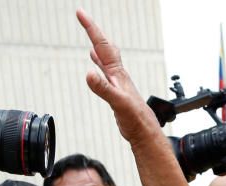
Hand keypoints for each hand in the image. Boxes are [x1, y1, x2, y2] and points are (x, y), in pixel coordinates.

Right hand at [76, 9, 161, 145]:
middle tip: (83, 18)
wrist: (145, 131)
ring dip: (97, 45)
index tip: (80, 14)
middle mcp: (117, 74)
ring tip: (91, 35)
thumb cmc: (136, 118)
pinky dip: (98, 64)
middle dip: (93, 31)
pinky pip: (105, 71)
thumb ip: (103, 88)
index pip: (102, 45)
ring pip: (106, 58)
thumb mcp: (118, 102)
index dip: (91, 28)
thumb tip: (88, 73)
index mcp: (117, 73)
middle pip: (105, 46)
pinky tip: (94, 64)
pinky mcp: (116, 91)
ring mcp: (117, 82)